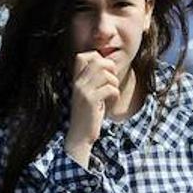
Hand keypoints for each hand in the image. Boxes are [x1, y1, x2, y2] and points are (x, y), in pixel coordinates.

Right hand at [66, 51, 119, 166]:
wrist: (80, 136)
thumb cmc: (88, 116)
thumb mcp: (88, 95)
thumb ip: (94, 81)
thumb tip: (108, 65)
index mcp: (76, 80)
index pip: (82, 56)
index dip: (97, 58)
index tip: (105, 72)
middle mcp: (77, 82)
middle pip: (98, 61)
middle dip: (111, 69)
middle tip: (112, 83)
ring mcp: (83, 91)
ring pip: (106, 74)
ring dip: (115, 84)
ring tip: (112, 95)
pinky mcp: (90, 100)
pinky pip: (110, 89)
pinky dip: (115, 96)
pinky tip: (111, 104)